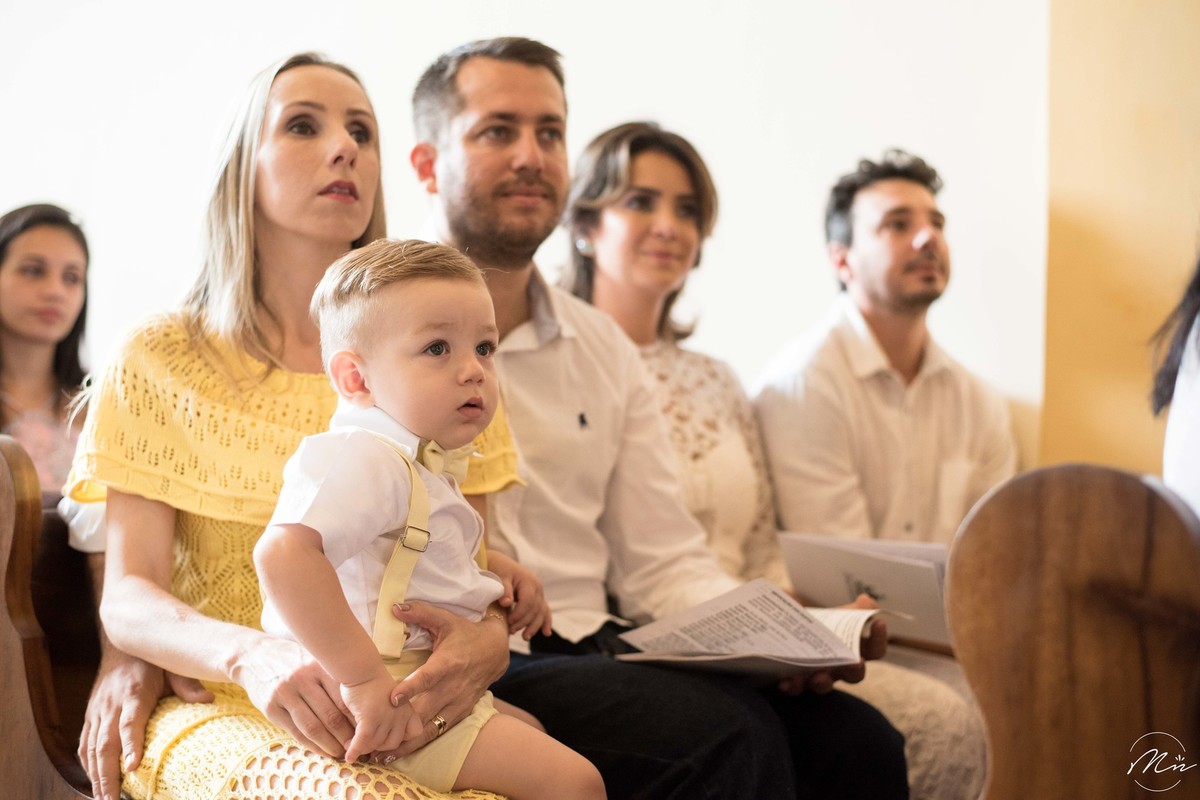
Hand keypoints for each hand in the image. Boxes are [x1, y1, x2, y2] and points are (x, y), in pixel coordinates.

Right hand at [79, 648, 212, 799]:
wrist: (120, 644)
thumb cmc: (151, 660)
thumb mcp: (172, 666)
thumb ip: (188, 685)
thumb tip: (208, 700)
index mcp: (134, 693)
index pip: (129, 723)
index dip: (130, 745)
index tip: (131, 767)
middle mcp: (111, 705)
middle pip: (105, 744)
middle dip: (107, 775)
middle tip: (112, 799)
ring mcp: (97, 711)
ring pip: (91, 748)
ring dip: (95, 776)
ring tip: (102, 799)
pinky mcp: (90, 715)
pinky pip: (84, 743)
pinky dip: (86, 764)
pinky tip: (93, 779)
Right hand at [235, 636, 356, 759]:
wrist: (257, 656)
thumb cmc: (297, 662)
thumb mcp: (316, 661)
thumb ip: (335, 680)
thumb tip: (363, 711)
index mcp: (319, 666)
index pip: (344, 699)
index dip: (357, 719)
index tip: (366, 732)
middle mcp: (302, 678)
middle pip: (331, 715)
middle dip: (346, 736)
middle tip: (356, 747)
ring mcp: (284, 692)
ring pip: (314, 727)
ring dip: (330, 745)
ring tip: (341, 753)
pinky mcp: (270, 707)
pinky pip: (296, 733)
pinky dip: (312, 746)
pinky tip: (323, 751)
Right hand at [340, 674, 423, 762]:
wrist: (361, 670)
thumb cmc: (370, 683)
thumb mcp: (389, 700)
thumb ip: (388, 717)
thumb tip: (376, 740)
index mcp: (407, 709)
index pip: (414, 733)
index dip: (400, 738)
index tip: (386, 738)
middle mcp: (400, 715)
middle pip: (392, 743)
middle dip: (378, 746)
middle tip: (364, 742)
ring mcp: (387, 718)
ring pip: (376, 745)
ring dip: (364, 748)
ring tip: (351, 744)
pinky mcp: (370, 720)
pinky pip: (363, 742)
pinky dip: (354, 751)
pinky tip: (348, 757)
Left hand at [373, 600, 508, 759]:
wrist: (496, 650)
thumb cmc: (466, 633)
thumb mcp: (446, 619)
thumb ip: (420, 613)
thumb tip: (394, 607)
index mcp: (448, 663)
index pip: (428, 678)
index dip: (411, 689)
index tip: (392, 699)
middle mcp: (453, 687)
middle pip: (425, 712)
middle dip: (400, 727)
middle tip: (373, 738)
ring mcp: (458, 703)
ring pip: (431, 729)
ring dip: (406, 744)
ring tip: (381, 756)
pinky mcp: (460, 713)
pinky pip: (438, 732)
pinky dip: (419, 744)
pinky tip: (399, 754)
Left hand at [488, 551, 551, 639]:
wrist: (502, 564)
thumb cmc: (500, 570)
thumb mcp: (500, 578)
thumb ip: (504, 591)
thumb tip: (506, 603)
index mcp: (529, 581)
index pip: (528, 602)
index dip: (519, 614)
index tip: (508, 621)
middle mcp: (538, 587)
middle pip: (535, 609)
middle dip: (524, 622)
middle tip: (511, 631)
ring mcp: (540, 593)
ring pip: (541, 612)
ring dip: (534, 626)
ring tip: (525, 637)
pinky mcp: (538, 598)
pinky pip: (544, 611)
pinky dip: (546, 622)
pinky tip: (546, 633)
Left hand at [775, 597, 888, 695]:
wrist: (781, 626)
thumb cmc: (815, 624)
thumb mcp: (832, 614)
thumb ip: (851, 611)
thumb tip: (866, 601)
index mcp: (852, 650)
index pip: (874, 650)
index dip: (879, 638)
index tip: (879, 623)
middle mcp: (838, 668)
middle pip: (854, 675)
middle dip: (855, 670)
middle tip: (856, 663)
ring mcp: (817, 676)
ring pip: (824, 685)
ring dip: (823, 682)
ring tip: (818, 676)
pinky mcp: (794, 680)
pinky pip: (795, 688)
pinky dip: (792, 686)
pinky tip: (785, 681)